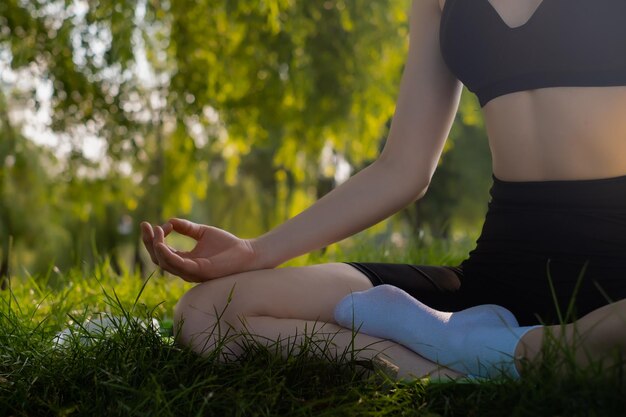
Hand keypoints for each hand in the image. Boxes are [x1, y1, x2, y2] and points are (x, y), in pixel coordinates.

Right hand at [140, 218, 262, 281]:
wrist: (248, 253)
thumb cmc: (228, 245)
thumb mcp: (203, 233)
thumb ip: (187, 228)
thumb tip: (170, 220)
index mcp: (185, 261)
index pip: (161, 253)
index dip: (153, 239)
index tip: (153, 224)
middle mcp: (185, 269)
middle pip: (158, 259)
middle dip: (148, 242)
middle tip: (143, 226)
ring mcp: (191, 272)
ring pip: (164, 263)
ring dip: (156, 247)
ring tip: (155, 231)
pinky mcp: (199, 271)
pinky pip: (178, 265)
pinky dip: (167, 255)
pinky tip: (161, 244)